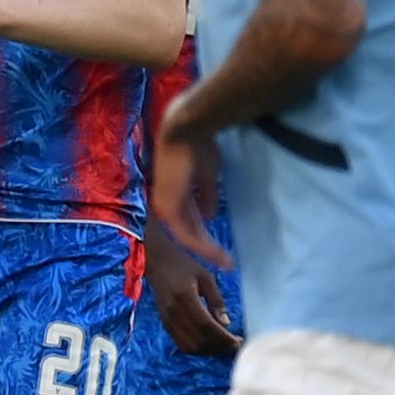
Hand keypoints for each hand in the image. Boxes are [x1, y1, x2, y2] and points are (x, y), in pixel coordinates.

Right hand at [145, 230, 239, 357]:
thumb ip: (216, 300)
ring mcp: (167, 320)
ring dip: (209, 350)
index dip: (223, 337)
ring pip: (190, 346)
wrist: (157, 263)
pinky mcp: (165, 324)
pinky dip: (198, 348)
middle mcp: (173, 311)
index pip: (206, 325)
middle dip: (219, 346)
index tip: (238, 341)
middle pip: (198, 339)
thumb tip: (226, 323)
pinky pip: (182, 344)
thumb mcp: (206, 277)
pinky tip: (209, 342)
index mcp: (185, 297)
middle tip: (235, 344)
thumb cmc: (184, 266)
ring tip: (223, 345)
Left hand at [148, 111, 233, 271]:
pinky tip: (219, 254)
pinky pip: (188, 234)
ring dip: (210, 250)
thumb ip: (206, 196)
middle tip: (227, 262)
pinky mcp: (170, 209)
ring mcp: (166, 208)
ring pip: (190, 236)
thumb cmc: (198, 147)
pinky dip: (205, 246)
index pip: (190, 220)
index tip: (222, 248)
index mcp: (174, 195)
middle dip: (209, 247)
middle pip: (190, 231)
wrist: (188, 132)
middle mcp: (166, 204)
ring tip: (228, 263)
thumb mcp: (207, 176)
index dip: (205, 234)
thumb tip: (210, 215)